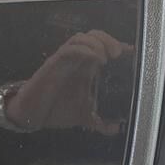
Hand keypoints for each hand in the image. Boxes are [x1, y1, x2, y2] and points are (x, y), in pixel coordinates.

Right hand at [3, 30, 131, 133]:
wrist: (32, 115)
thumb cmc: (56, 110)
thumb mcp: (84, 117)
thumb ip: (100, 122)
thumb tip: (115, 128)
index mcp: (85, 69)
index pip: (103, 48)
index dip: (119, 46)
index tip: (132, 53)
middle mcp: (77, 61)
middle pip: (94, 36)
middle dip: (109, 40)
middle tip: (119, 54)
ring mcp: (65, 60)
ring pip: (82, 37)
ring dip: (97, 42)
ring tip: (107, 57)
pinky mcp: (54, 63)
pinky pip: (69, 49)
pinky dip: (84, 49)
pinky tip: (94, 58)